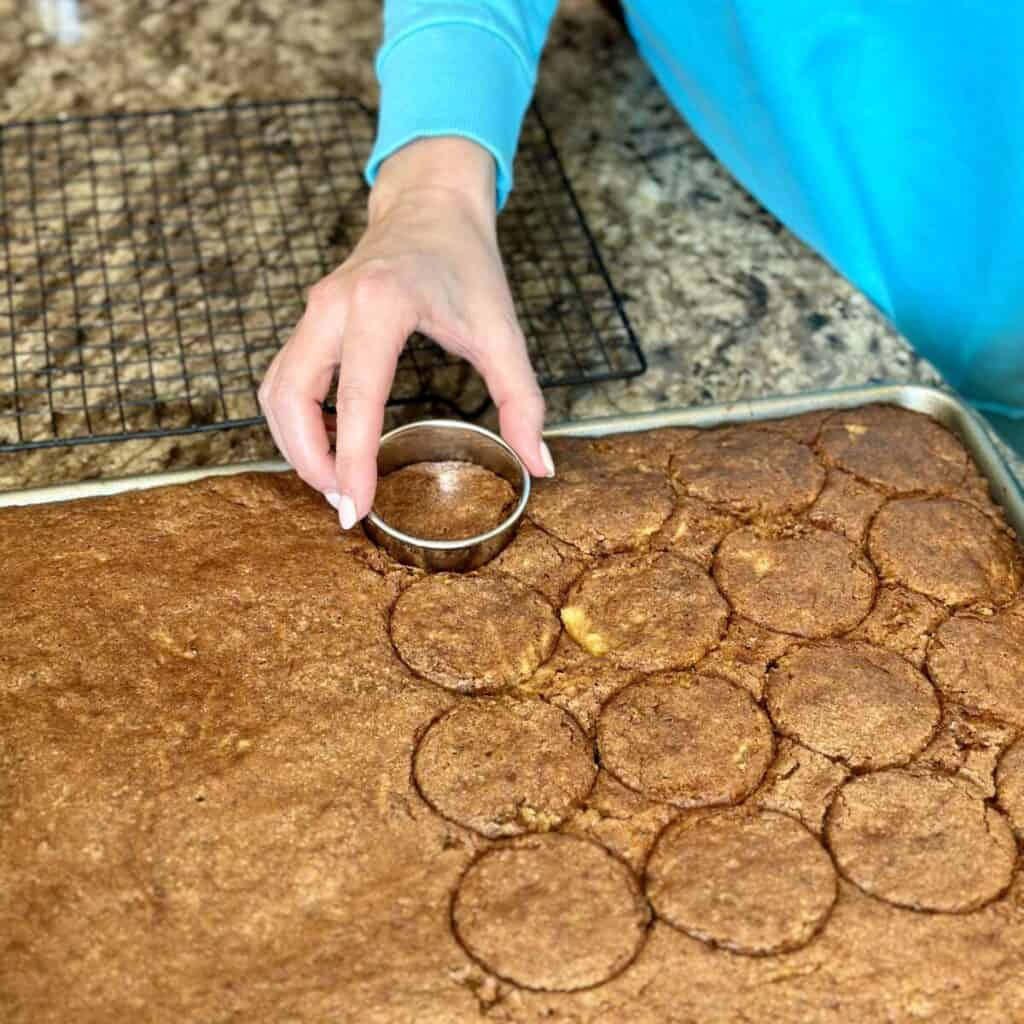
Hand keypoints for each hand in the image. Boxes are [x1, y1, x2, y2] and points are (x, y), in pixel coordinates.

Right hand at [258, 137, 553, 528]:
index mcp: (382, 303)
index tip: (358, 510)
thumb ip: (522, 400)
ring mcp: (312, 310)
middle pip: (291, 399)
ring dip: (297, 446)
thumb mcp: (503, 331)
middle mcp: (333, 305)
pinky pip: (284, 380)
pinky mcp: (307, 319)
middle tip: (346, 505)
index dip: (353, 461)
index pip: (358, 398)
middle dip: (312, 463)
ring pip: (276, 393)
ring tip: (337, 484)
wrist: (430, 204)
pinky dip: (297, 422)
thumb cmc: (467, 263)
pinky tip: (333, 446)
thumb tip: (540, 465)